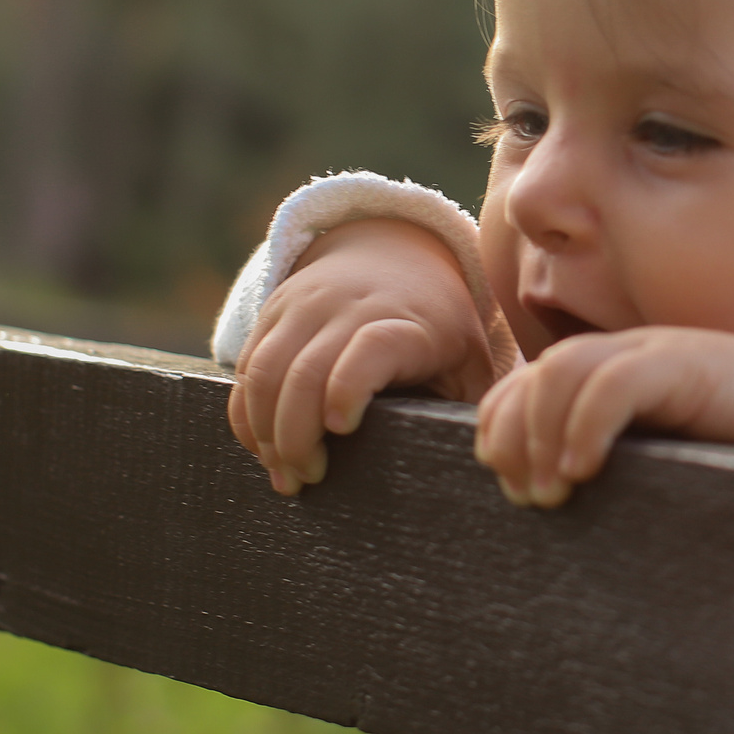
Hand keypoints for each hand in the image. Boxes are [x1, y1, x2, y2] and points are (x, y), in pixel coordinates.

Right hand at [228, 218, 497, 495]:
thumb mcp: (468, 358)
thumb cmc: (440, 327)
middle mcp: (351, 307)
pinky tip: (264, 449)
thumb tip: (487, 464)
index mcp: (410, 322)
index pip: (373, 346)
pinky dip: (246, 414)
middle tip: (306, 480)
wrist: (395, 252)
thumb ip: (474, 407)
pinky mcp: (274, 310)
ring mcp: (306, 306)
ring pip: (265, 371)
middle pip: (306, 371)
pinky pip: (247, 367)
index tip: (342, 429)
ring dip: (264, 432)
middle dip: (297, 436)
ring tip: (283, 477)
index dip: (350, 385)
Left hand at [473, 327, 733, 506]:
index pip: (527, 386)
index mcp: (617, 375)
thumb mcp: (664, 468)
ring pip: (562, 372)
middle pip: (535, 377)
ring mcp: (659, 354)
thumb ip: (619, 473)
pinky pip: (615, 381)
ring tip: (553, 492)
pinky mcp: (689, 363)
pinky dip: (586, 424)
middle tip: (528, 499)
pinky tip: (584, 470)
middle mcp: (630, 355)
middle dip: (514, 437)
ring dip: (541, 434)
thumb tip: (556, 513)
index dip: (503, 431)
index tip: (513, 490)